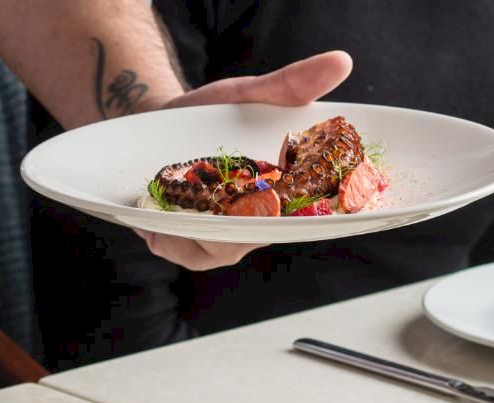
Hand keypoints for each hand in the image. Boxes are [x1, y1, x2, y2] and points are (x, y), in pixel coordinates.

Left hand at [129, 51, 352, 269]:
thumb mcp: (251, 94)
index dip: (294, 214)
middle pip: (253, 237)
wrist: (161, 121)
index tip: (270, 200)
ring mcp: (221, 237)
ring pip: (217, 249)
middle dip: (235, 225)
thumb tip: (342, 61)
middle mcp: (257, 223)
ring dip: (194, 233)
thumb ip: (292, 85)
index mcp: (284, 194)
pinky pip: (182, 250)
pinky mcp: (186, 241)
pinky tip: (151, 223)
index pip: (303, 216)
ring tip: (172, 209)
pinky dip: (167, 238)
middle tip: (214, 201)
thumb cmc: (215, 114)